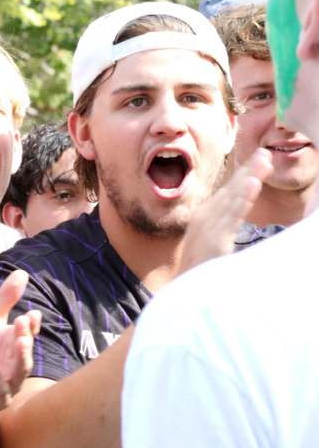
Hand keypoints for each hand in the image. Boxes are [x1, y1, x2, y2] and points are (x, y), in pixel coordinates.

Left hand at [0, 270, 41, 418]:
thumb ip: (5, 300)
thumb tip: (22, 272)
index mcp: (16, 343)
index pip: (28, 332)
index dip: (31, 324)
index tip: (32, 313)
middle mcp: (17, 362)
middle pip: (24, 349)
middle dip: (24, 336)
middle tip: (21, 321)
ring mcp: (10, 381)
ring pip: (19, 371)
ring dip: (20, 357)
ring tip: (20, 342)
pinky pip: (2, 391)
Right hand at [179, 148, 272, 274]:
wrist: (182, 294)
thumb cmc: (197, 272)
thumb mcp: (210, 246)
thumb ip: (221, 229)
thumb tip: (233, 215)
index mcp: (204, 219)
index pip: (227, 193)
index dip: (243, 176)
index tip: (260, 160)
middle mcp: (204, 220)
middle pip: (230, 191)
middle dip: (248, 171)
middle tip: (265, 153)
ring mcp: (208, 230)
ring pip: (232, 199)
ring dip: (248, 179)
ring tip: (263, 162)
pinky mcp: (214, 241)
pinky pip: (231, 217)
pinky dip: (242, 200)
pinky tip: (252, 185)